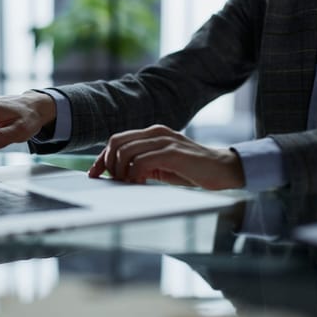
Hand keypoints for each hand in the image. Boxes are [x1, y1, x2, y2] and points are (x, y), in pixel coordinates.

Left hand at [88, 124, 244, 189]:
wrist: (223, 169)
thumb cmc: (192, 170)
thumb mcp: (161, 164)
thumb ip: (142, 162)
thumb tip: (117, 173)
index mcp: (152, 133)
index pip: (117, 140)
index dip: (101, 158)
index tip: (94, 174)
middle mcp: (156, 132)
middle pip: (116, 142)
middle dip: (107, 164)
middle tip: (113, 181)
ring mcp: (164, 140)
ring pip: (125, 151)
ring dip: (120, 171)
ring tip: (127, 184)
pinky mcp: (172, 152)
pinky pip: (141, 161)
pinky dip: (134, 174)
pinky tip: (140, 184)